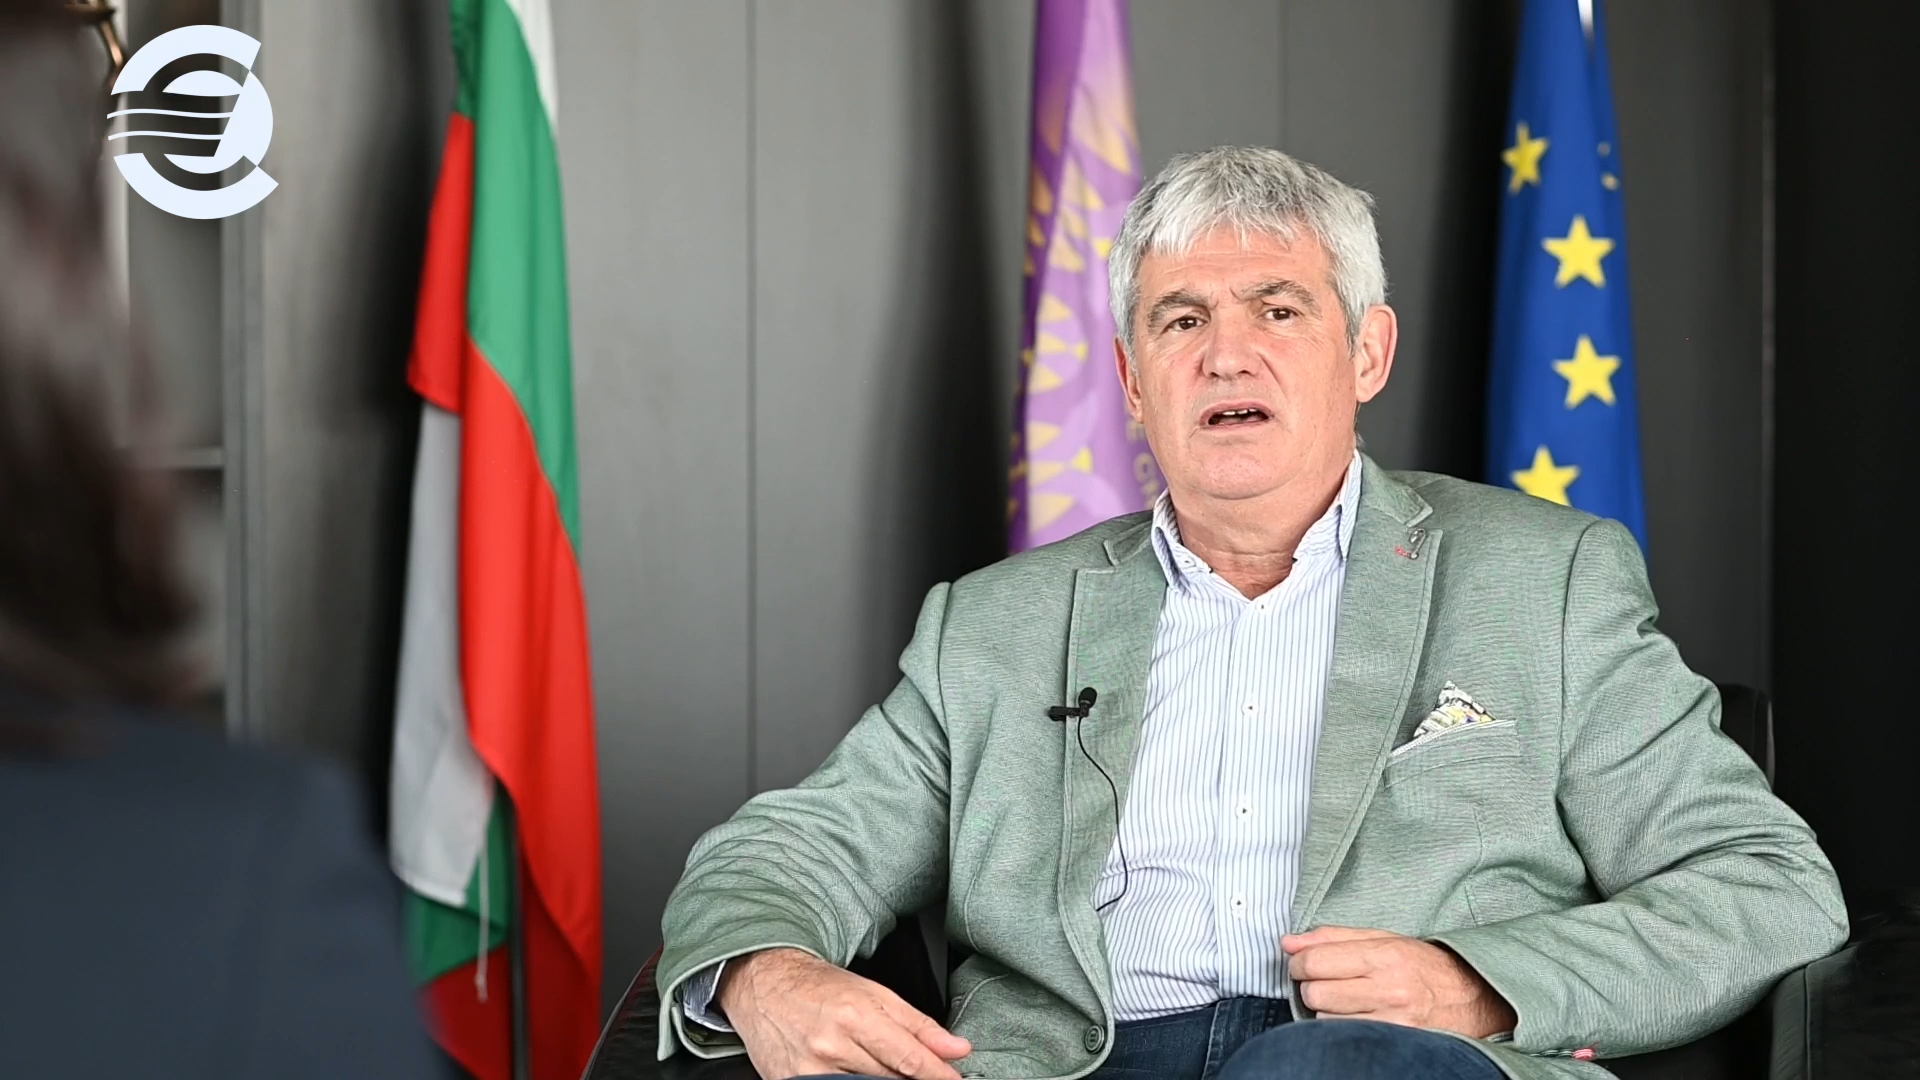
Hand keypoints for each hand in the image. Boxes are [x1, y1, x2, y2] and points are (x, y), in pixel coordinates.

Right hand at [714, 947, 971, 1079]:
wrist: (764, 984)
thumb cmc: (820, 986)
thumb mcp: (876, 994)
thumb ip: (919, 1026)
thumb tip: (957, 1049)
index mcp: (856, 1016)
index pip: (909, 1060)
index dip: (938, 1076)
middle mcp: (830, 1046)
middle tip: (914, 1072)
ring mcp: (807, 1072)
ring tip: (877, 1067)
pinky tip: (854, 1073)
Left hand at [1281, 926, 1516, 1038]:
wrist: (1477, 999)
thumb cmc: (1426, 967)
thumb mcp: (1384, 939)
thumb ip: (1333, 937)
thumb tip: (1288, 942)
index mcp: (1384, 955)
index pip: (1315, 959)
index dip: (1300, 962)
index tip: (1305, 963)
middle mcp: (1389, 988)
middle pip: (1314, 991)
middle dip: (1311, 986)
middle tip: (1326, 983)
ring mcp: (1393, 1020)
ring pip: (1324, 1018)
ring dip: (1326, 1010)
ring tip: (1347, 1001)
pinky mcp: (1396, 1041)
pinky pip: (1344, 1036)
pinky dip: (1341, 1027)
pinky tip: (1356, 1017)